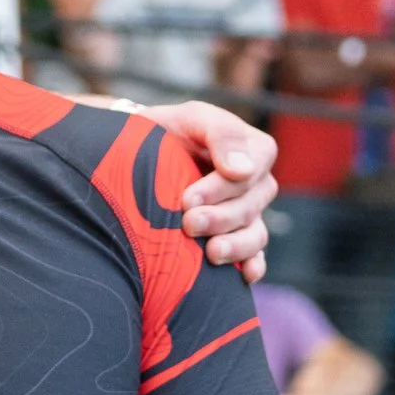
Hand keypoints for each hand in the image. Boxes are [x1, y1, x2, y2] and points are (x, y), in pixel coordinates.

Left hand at [130, 99, 277, 280]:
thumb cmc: (167, 133)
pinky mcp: (236, 239)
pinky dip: (252, 266)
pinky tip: (243, 275)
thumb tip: (241, 170)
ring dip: (236, 246)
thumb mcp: (190, 119)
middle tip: (188, 223)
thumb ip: (220, 133)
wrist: (139, 159)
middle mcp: (255, 185)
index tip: (188, 198)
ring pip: (256, 234)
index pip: (255, 167)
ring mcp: (247, 215)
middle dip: (221, 217)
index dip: (222, 187)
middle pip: (252, 205)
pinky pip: (256, 257)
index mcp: (252, 150)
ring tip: (210, 253)